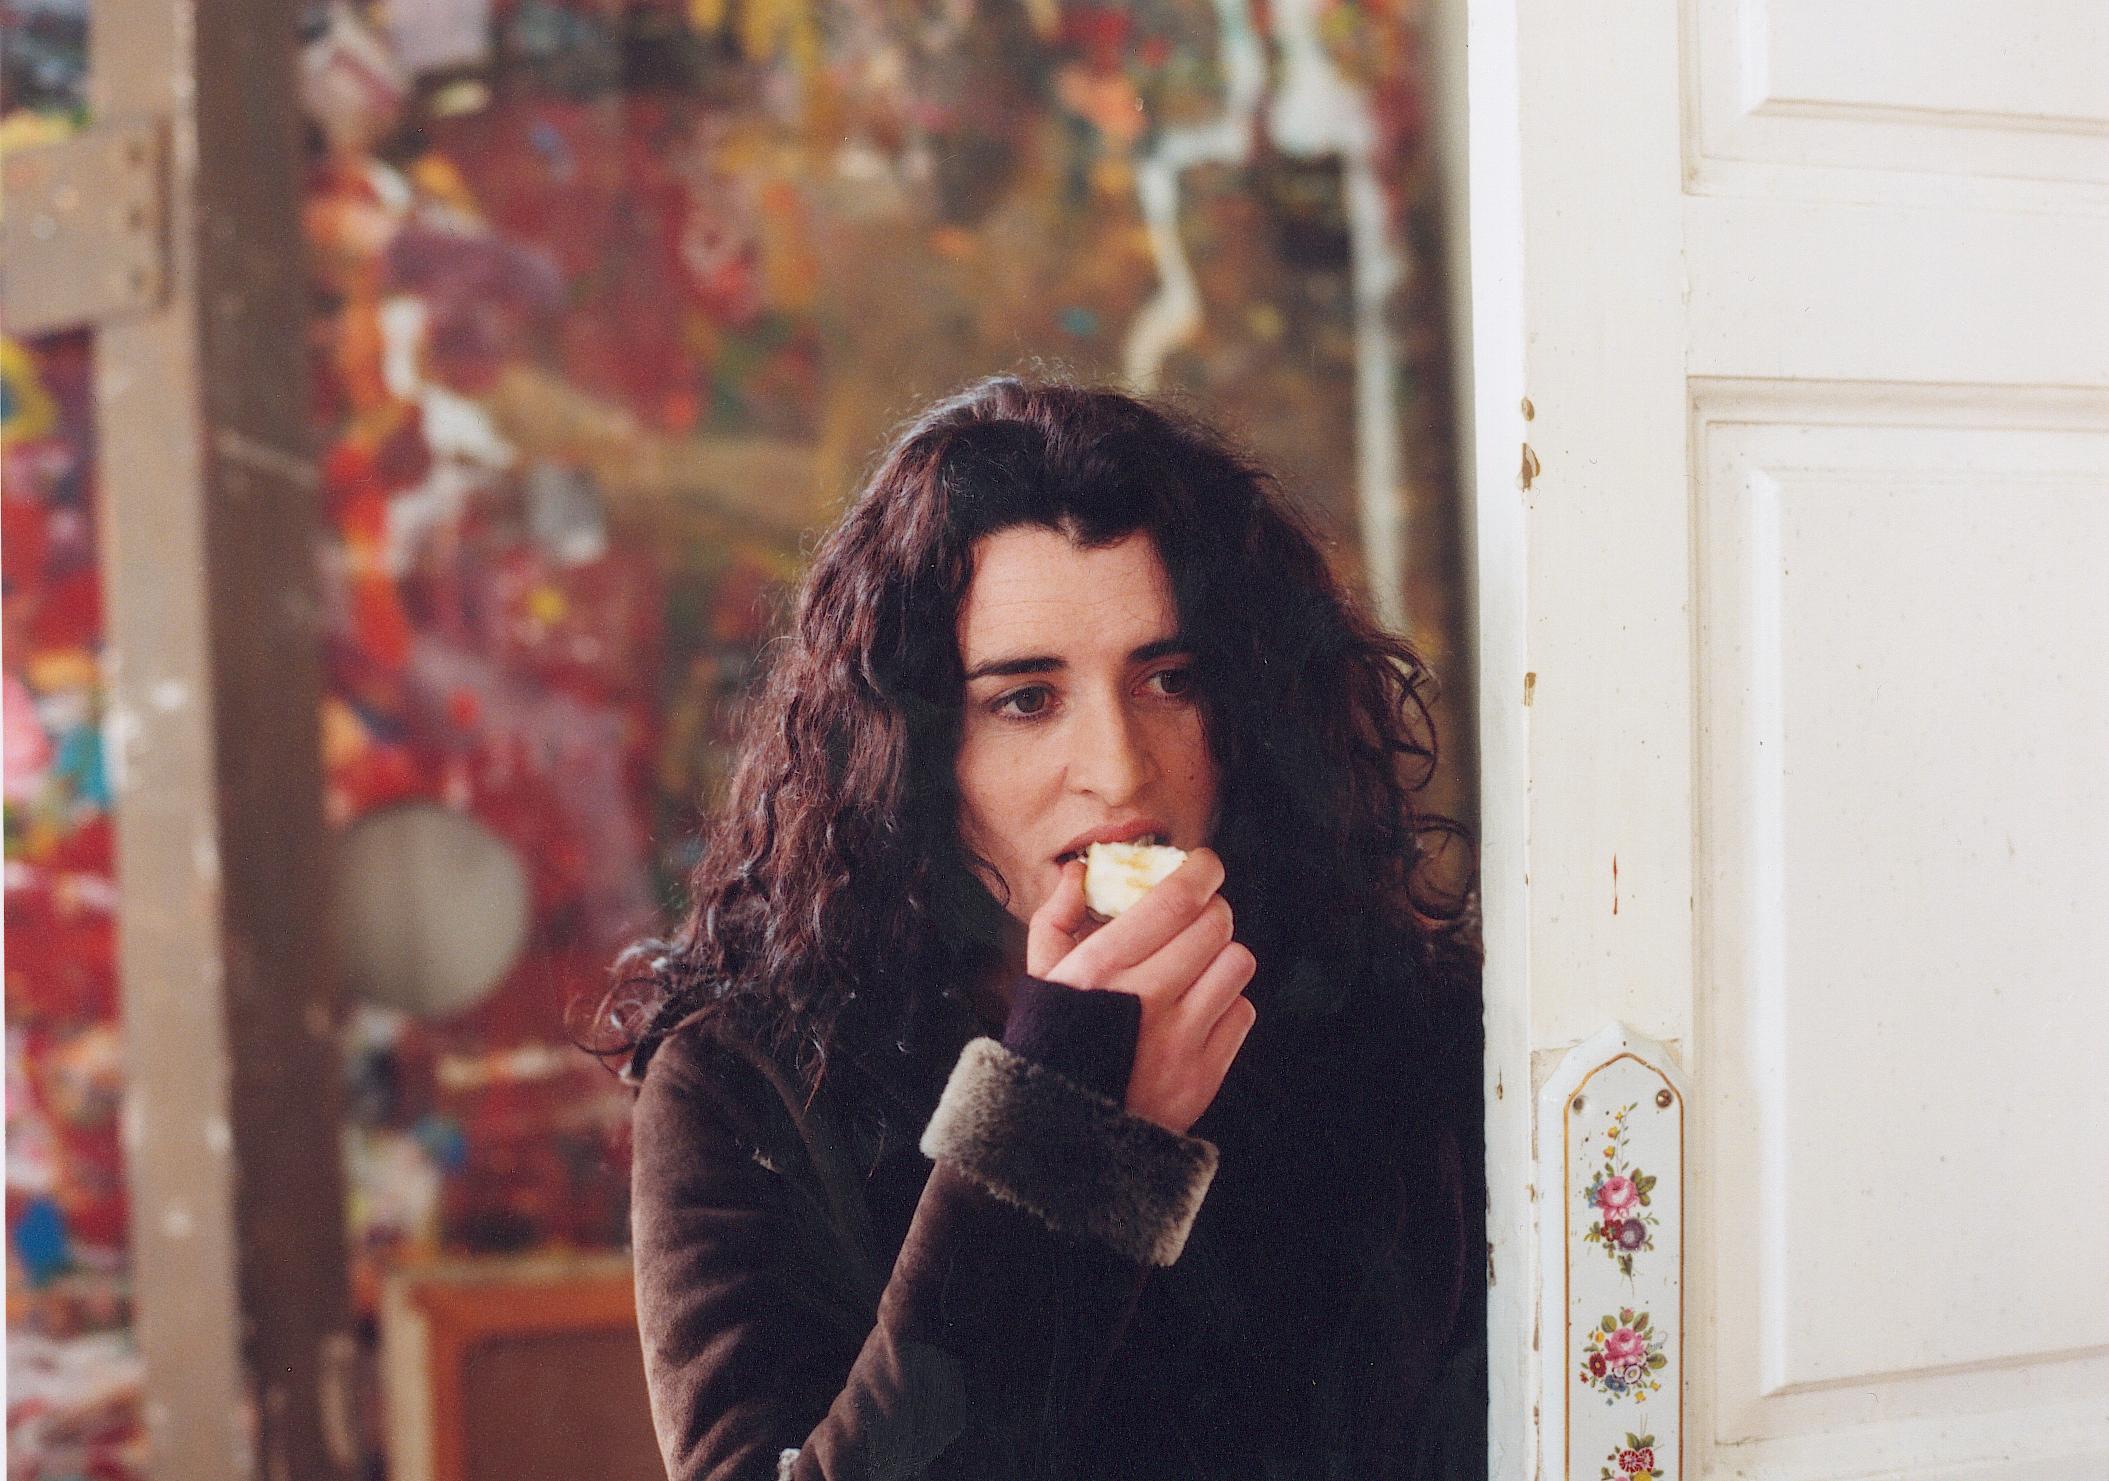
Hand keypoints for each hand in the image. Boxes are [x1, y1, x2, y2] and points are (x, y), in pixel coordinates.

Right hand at [1026, 849, 1256, 1134]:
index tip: (1204, 865)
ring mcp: (1180, 1039)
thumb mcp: (1040, 978)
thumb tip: (1077, 872)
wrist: (1060, 1133)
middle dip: (1211, 911)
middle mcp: (1147, 997)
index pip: (1176, 900)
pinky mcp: (1204, 1074)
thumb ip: (1055, 918)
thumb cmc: (1050, 1044)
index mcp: (1103, 967)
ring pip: (1237, 964)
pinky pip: (1242, 1012)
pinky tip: (1197, 1009)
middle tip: (1197, 917)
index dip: (1201, 872)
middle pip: (1216, 925)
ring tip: (1196, 965)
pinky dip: (1226, 1004)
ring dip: (1221, 956)